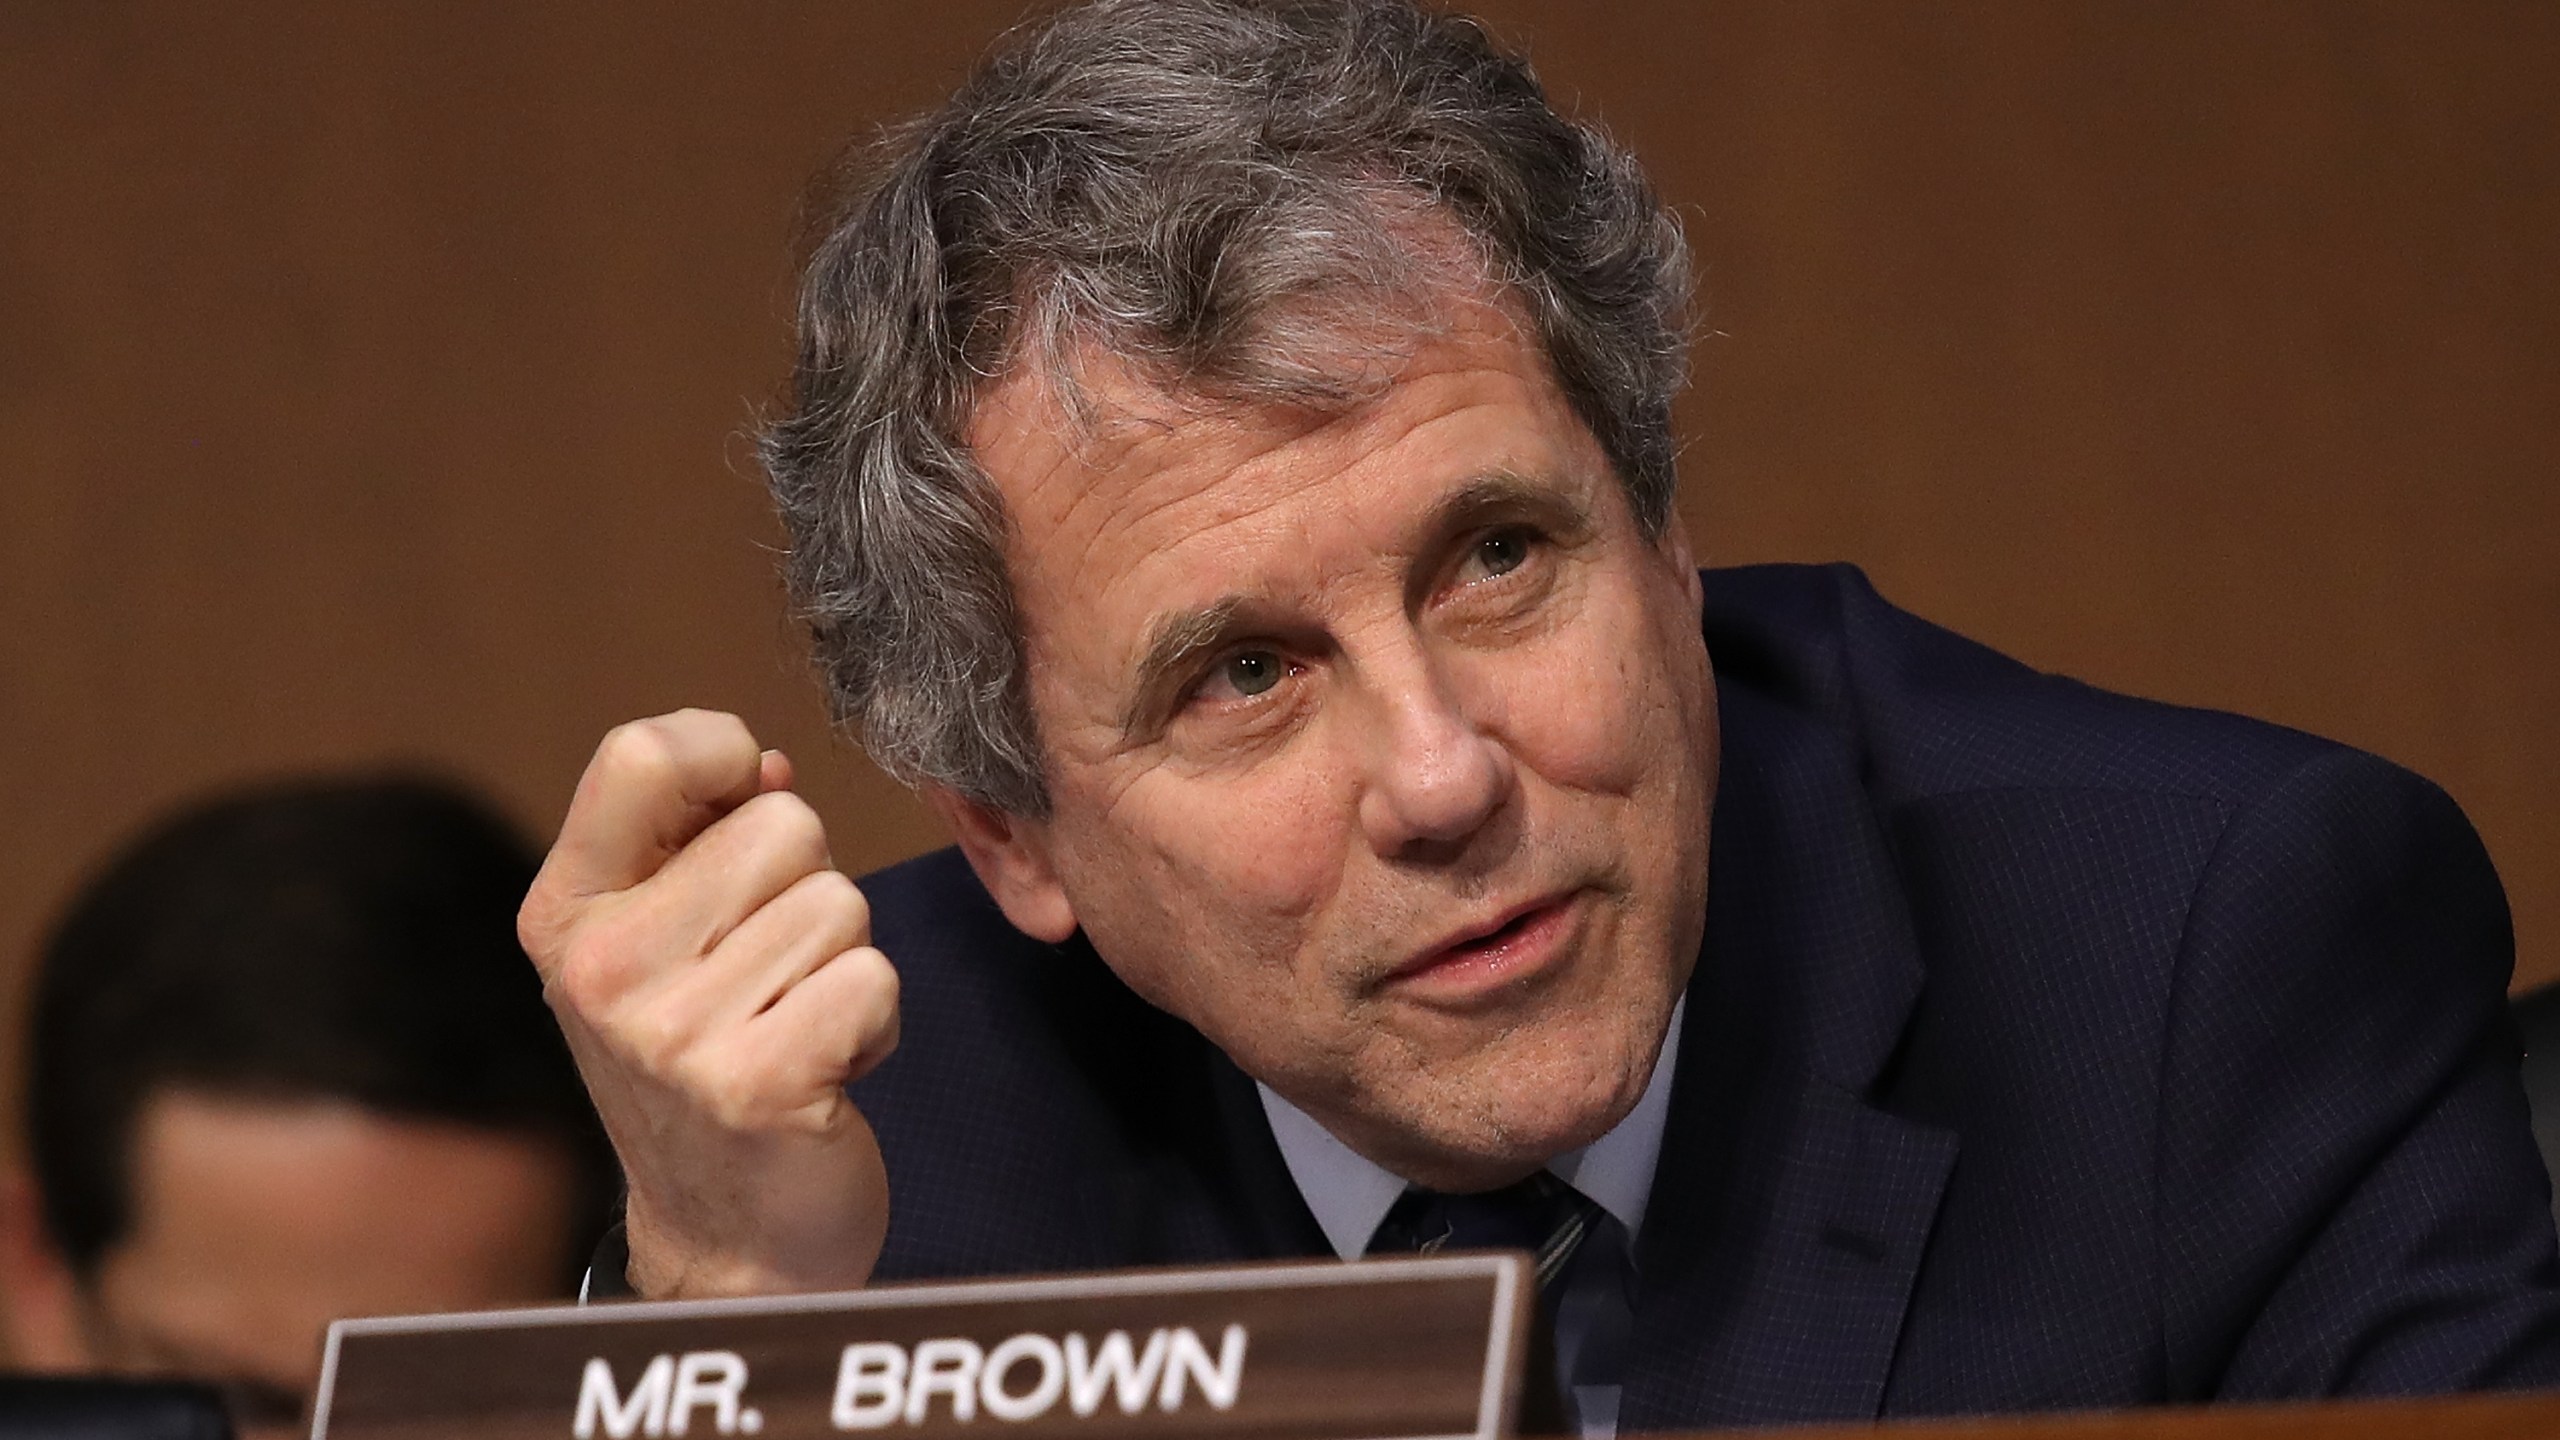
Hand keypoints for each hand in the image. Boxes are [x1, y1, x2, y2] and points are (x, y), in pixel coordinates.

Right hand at [519, 709, 897, 1298]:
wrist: (723, 1239)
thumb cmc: (706, 1067)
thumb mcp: (663, 942)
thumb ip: (698, 838)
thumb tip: (766, 765)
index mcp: (566, 913)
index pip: (640, 753)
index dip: (722, 755)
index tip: (744, 806)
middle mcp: (602, 968)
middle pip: (782, 823)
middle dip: (806, 887)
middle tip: (771, 973)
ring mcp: (672, 1031)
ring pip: (839, 902)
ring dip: (843, 962)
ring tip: (794, 1026)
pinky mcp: (755, 1084)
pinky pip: (871, 977)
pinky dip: (875, 1022)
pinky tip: (827, 1070)